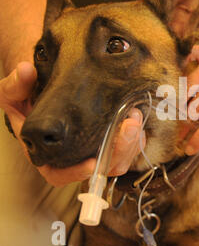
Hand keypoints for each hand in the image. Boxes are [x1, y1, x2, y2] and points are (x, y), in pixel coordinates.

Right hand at [0, 62, 145, 186]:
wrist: (48, 87)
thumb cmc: (29, 96)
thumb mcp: (14, 92)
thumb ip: (16, 85)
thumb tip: (25, 71)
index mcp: (48, 153)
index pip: (60, 174)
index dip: (75, 173)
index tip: (91, 163)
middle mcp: (74, 155)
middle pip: (100, 167)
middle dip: (118, 151)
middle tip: (127, 127)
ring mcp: (94, 147)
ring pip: (118, 159)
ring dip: (130, 142)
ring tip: (134, 117)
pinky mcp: (111, 137)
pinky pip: (128, 146)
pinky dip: (136, 136)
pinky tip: (137, 118)